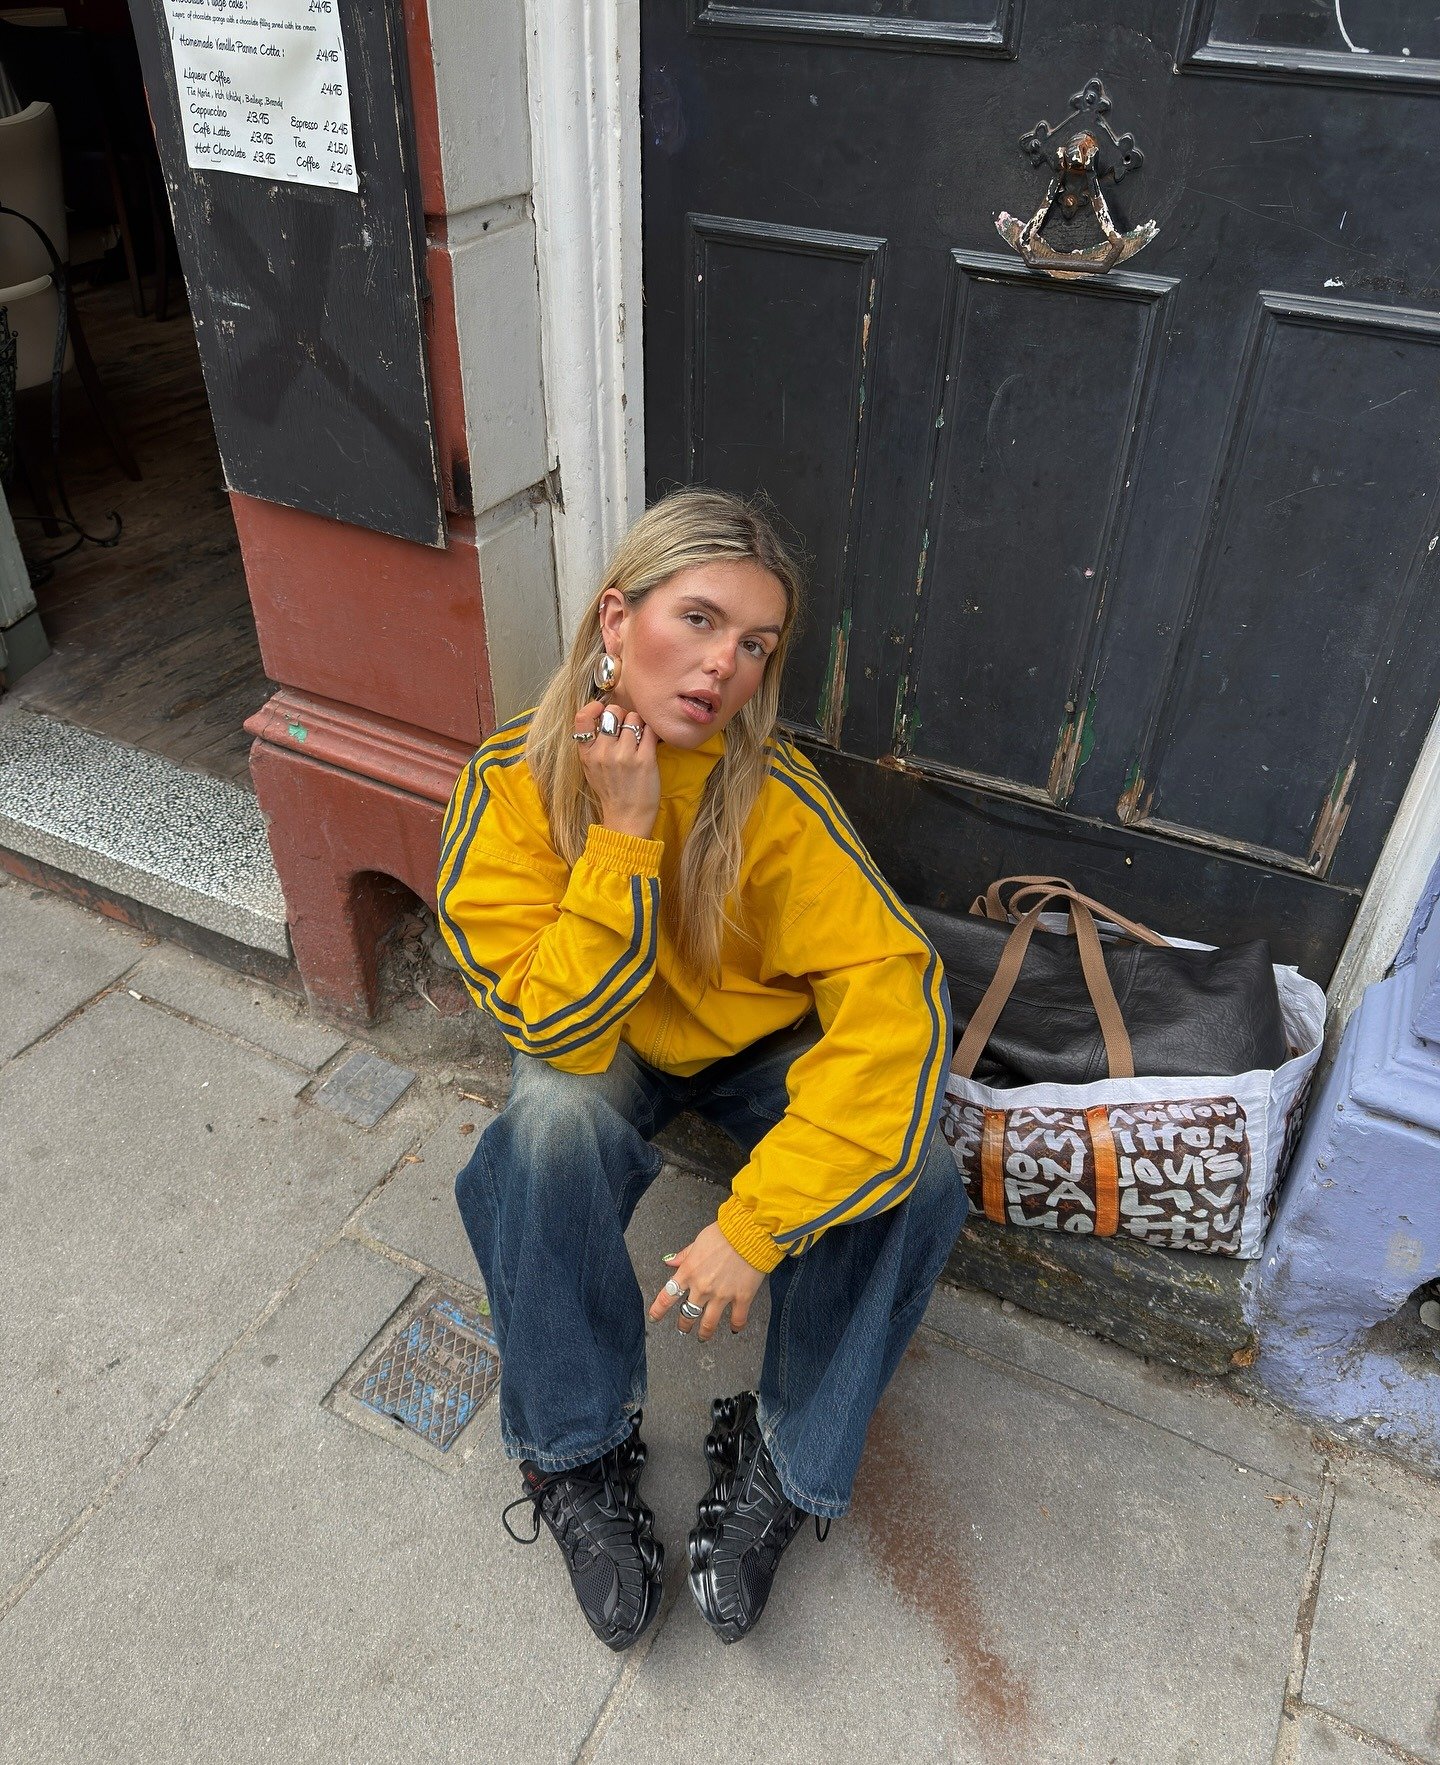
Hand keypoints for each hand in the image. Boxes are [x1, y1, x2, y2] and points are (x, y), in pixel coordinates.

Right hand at [574, 695, 660, 838]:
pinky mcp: (645, 759)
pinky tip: (650, 742)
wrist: (626, 818)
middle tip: (627, 728)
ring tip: (639, 738)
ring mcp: (624, 755)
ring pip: (634, 717)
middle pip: (613, 712)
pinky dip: (652, 732)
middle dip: (623, 715)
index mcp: (587, 753)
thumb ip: (592, 744)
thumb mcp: (590, 768)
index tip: (602, 710)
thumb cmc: (611, 791)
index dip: (594, 708)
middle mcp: (603, 752)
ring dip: (639, 724)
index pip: (582, 717)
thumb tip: (601, 715)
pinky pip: (650, 730)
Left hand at [648, 1222, 765, 1341]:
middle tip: (684, 1328)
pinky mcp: (742, 1298)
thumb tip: (669, 1262)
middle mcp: (702, 1287)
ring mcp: (722, 1295)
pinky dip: (735, 1326)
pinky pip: (737, 1319)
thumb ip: (684, 1256)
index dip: (658, 1310)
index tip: (654, 1317)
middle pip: (688, 1314)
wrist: (750, 1233)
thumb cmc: (724, 1233)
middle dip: (684, 1325)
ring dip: (704, 1333)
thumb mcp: (698, 1241)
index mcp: (689, 1272)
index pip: (667, 1296)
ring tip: (703, 1337)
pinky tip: (734, 1328)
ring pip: (709, 1324)